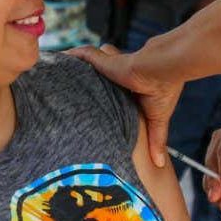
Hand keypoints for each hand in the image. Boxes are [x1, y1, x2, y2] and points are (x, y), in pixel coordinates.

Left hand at [68, 43, 182, 167]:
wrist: (164, 68)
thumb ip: (155, 140)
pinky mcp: (102, 59)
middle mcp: (116, 77)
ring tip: (57, 79)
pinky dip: (71, 56)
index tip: (86, 115)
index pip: (108, 93)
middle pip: (95, 79)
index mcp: (127, 89)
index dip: (99, 101)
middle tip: (64, 97)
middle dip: (82, 84)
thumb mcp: (156, 119)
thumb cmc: (163, 90)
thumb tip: (160, 165)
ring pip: (87, 66)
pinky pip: (81, 55)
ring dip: (74, 69)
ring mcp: (109, 66)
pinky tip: (58, 60)